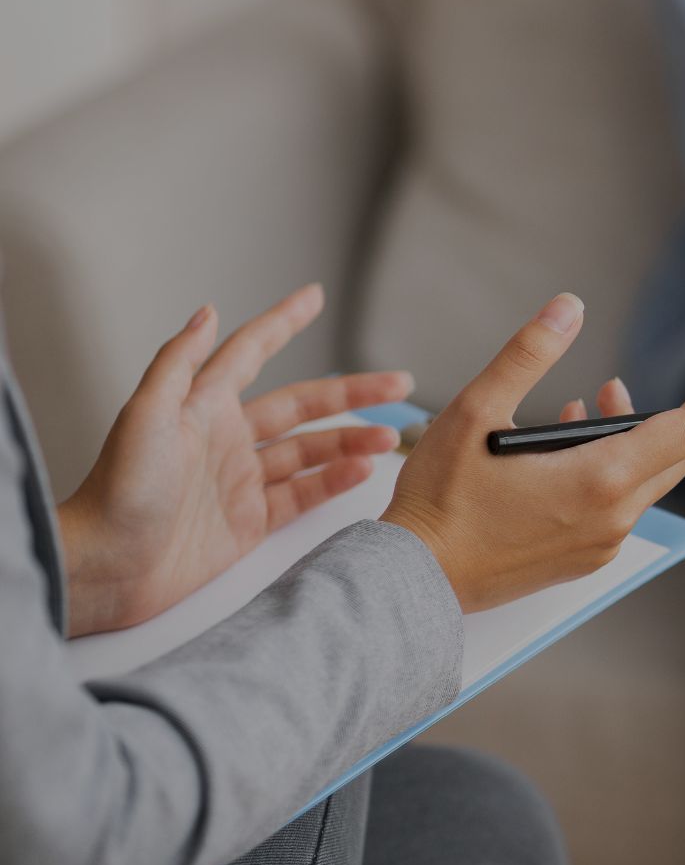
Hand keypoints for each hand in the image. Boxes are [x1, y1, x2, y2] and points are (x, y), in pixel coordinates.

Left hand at [59, 284, 412, 635]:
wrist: (105, 568)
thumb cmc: (117, 490)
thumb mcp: (145, 415)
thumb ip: (180, 362)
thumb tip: (208, 312)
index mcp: (203, 407)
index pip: (252, 353)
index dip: (283, 323)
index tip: (314, 296)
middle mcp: (227, 438)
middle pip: (302, 405)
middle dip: (352, 392)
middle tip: (399, 383)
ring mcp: (241, 481)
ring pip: (311, 451)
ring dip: (352, 441)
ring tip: (390, 437)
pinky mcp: (248, 522)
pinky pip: (303, 495)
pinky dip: (334, 482)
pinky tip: (363, 472)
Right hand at [382, 294, 684, 612]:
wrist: (413, 582)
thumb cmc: (440, 500)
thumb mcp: (476, 411)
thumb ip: (528, 354)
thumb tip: (568, 307)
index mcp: (601, 481)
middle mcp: (614, 518)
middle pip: (676, 456)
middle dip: (682, 411)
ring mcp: (601, 544)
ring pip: (645, 479)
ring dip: (633, 436)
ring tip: (592, 400)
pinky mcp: (583, 559)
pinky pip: (619, 504)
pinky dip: (612, 468)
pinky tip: (569, 445)